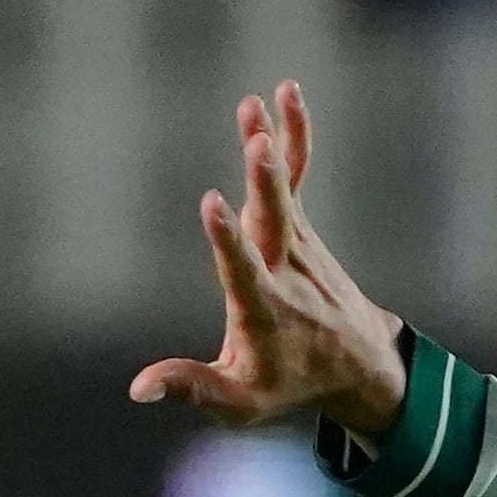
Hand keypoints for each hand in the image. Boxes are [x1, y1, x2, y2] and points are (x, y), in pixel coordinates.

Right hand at [129, 82, 409, 438]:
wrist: (359, 364)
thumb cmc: (289, 385)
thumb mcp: (241, 402)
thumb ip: (192, 389)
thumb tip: (138, 390)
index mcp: (265, 310)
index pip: (245, 271)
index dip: (227, 239)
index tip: (211, 203)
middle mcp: (286, 271)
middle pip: (276, 223)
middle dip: (267, 186)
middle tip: (258, 146)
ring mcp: (299, 244)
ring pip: (287, 191)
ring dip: (273, 148)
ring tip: (254, 107)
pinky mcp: (302, 226)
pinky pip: (300, 175)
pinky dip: (294, 136)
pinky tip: (283, 93)